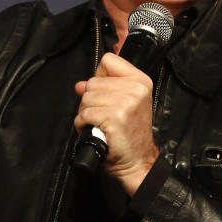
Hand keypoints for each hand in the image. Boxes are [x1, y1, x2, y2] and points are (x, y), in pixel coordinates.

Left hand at [74, 52, 159, 194]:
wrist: (137, 161)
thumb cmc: (130, 134)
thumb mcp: (125, 104)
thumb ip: (103, 89)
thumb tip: (80, 85)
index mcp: (141, 81)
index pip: (108, 60)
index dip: (100, 76)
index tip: (107, 93)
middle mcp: (135, 89)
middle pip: (93, 81)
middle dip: (91, 100)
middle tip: (103, 115)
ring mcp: (125, 103)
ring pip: (86, 98)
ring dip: (86, 113)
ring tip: (100, 124)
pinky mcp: (114, 118)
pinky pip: (84, 114)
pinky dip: (83, 124)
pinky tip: (96, 130)